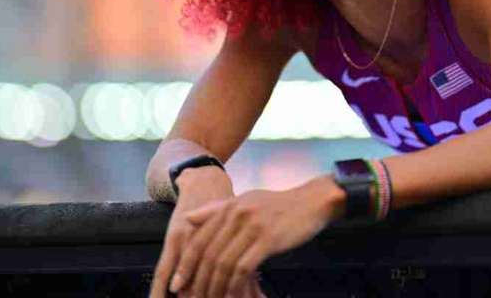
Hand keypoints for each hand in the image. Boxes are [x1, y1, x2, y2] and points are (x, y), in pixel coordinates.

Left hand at [172, 178, 340, 297]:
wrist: (313, 201)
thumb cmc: (279, 206)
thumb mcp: (246, 201)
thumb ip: (216, 210)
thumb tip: (188, 219)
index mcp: (229, 206)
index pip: (198, 239)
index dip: (185, 264)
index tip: (176, 285)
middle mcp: (237, 214)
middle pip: (208, 255)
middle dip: (198, 282)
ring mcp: (252, 226)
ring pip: (224, 264)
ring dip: (216, 288)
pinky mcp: (268, 239)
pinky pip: (244, 269)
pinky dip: (236, 287)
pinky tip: (235, 297)